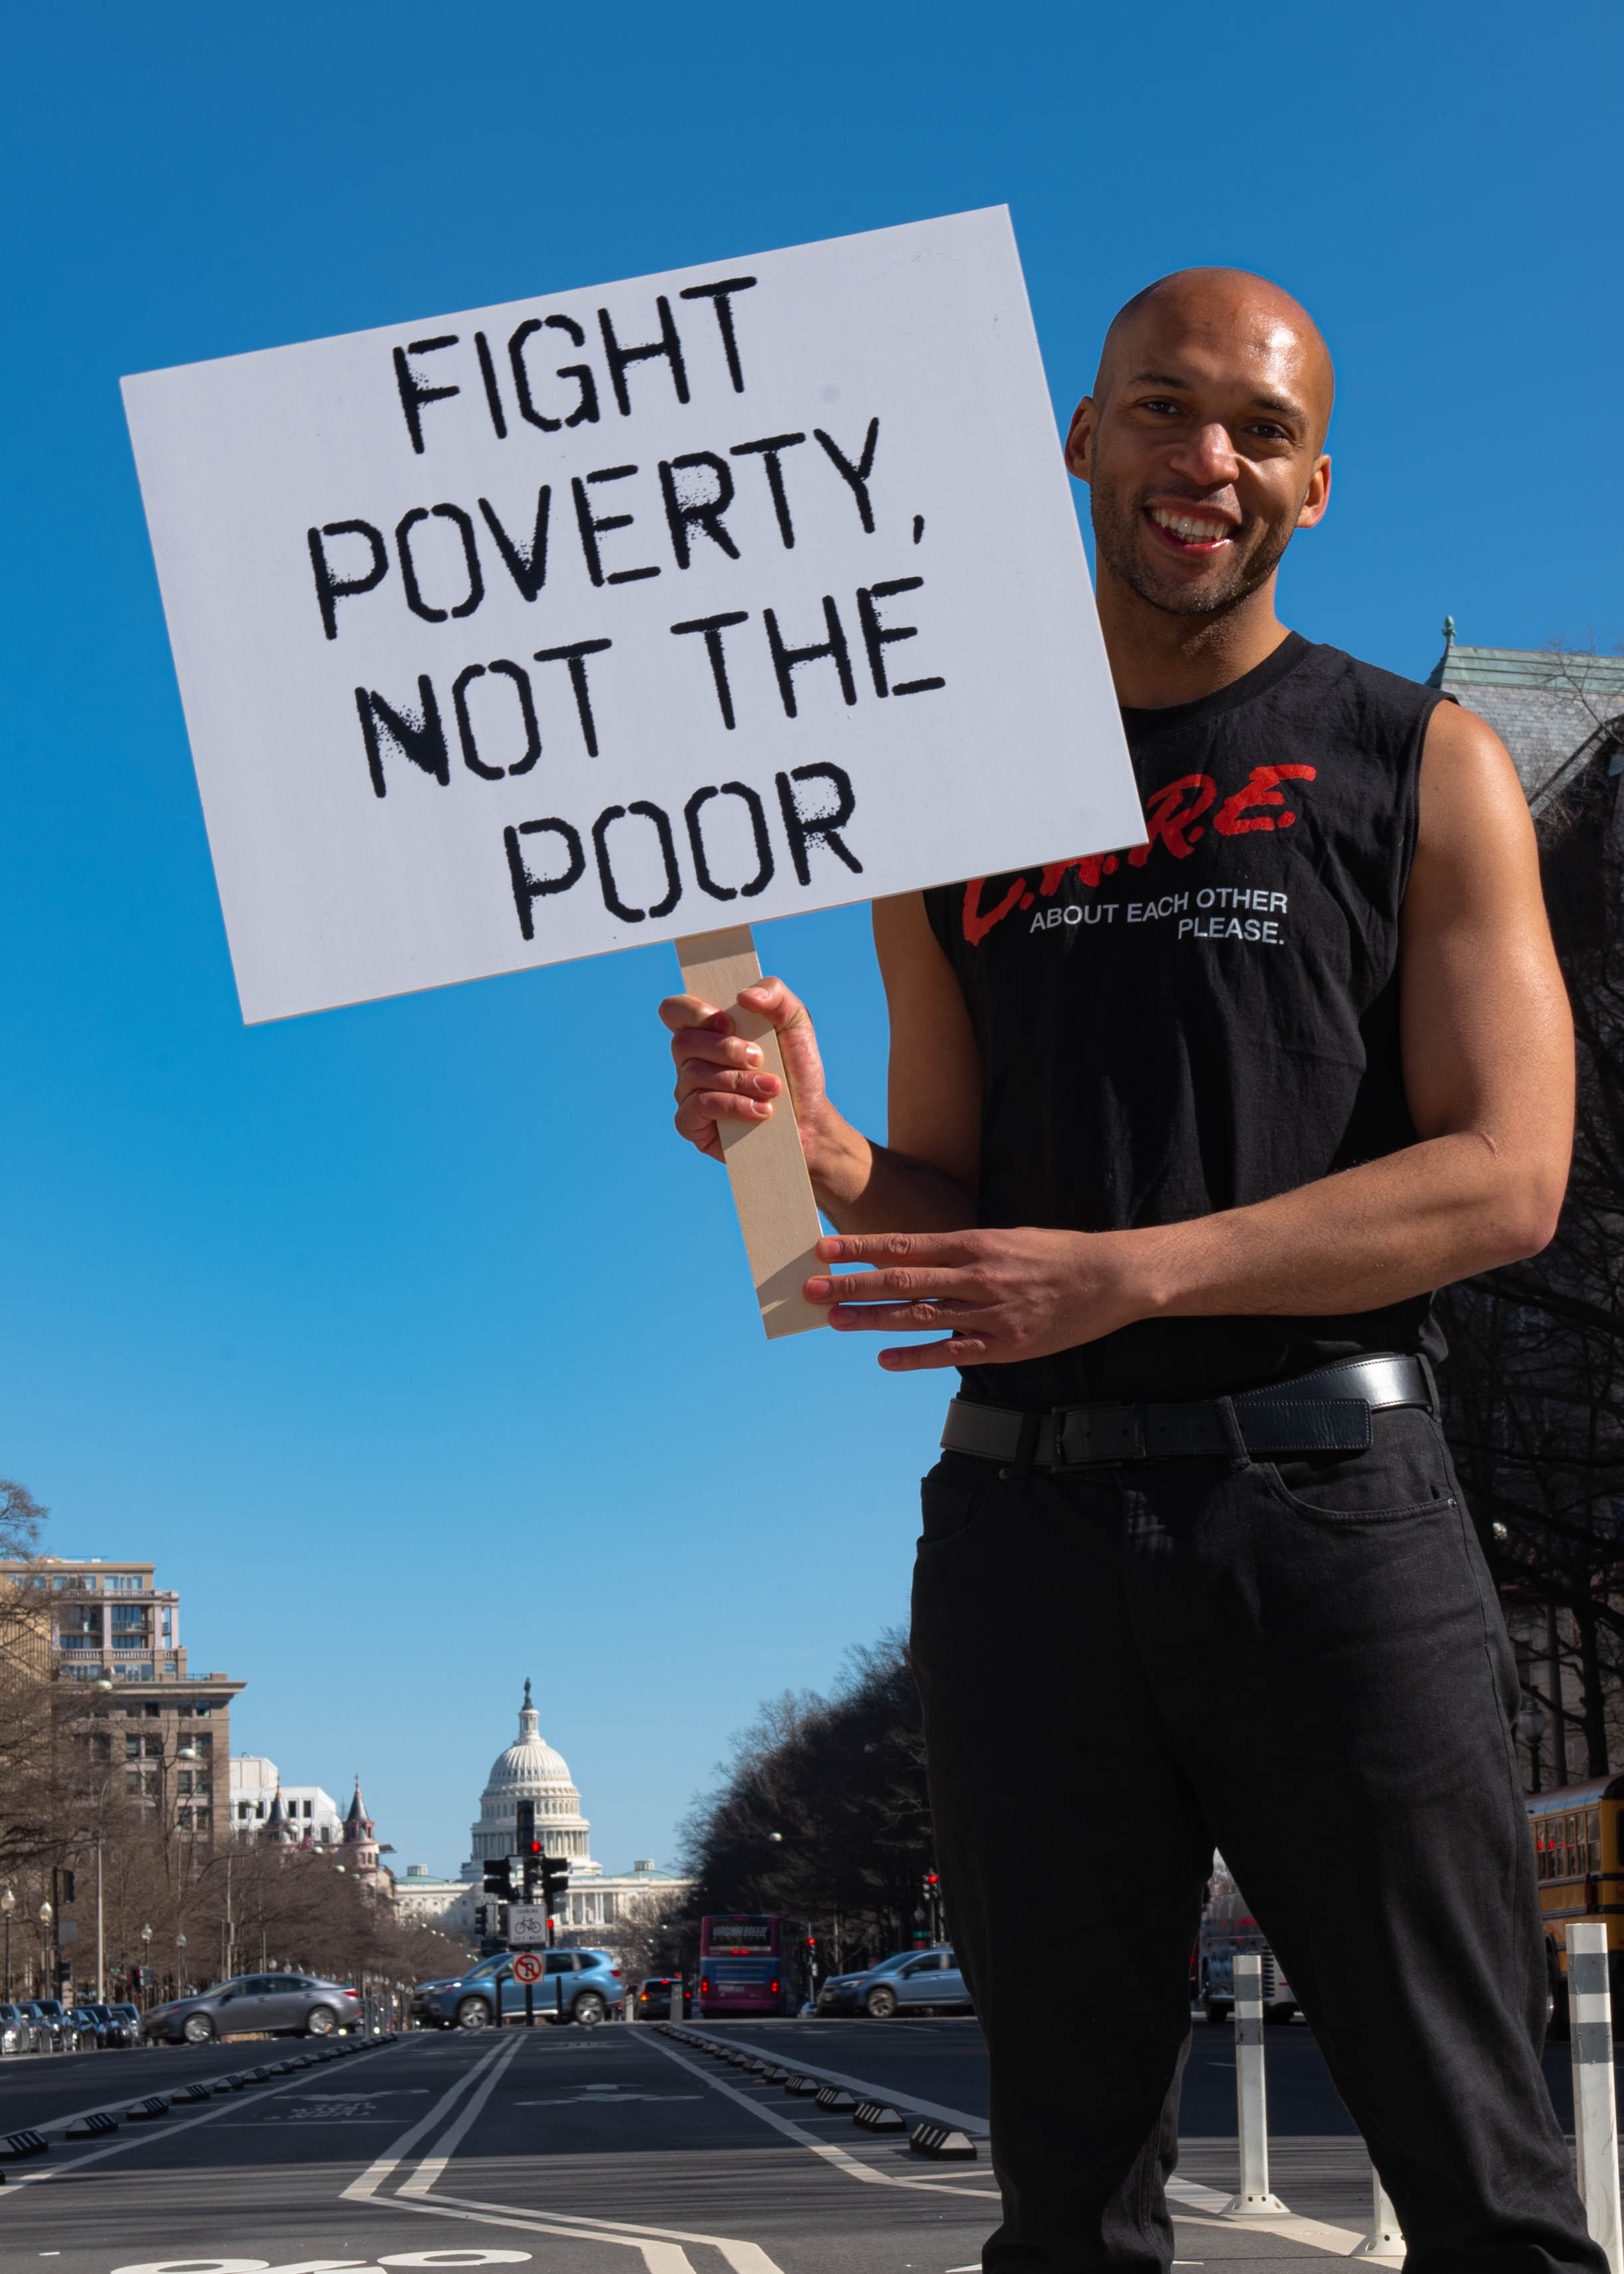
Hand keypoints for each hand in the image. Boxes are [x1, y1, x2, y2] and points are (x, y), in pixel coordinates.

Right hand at [659, 975, 836, 1170]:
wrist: (808, 1120)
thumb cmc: (796, 1070)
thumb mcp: (796, 1022)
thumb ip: (774, 994)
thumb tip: (743, 995)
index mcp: (707, 1031)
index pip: (675, 1010)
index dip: (693, 1012)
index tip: (728, 1022)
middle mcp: (691, 1060)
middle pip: (682, 1042)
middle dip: (725, 1049)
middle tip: (760, 1059)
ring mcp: (688, 1092)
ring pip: (693, 1074)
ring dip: (739, 1080)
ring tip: (772, 1089)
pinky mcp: (691, 1124)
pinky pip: (698, 1107)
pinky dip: (733, 1106)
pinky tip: (760, 1111)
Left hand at [803, 1226, 1147, 1370]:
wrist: (1109, 1277)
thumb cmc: (1055, 1254)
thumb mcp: (1005, 1237)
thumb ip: (962, 1248)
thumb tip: (917, 1253)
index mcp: (974, 1243)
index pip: (904, 1245)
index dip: (861, 1248)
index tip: (824, 1249)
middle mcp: (975, 1276)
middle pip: (901, 1281)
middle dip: (853, 1284)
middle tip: (811, 1287)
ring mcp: (988, 1313)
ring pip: (919, 1316)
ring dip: (872, 1319)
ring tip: (834, 1319)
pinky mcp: (1004, 1345)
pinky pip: (951, 1352)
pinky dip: (915, 1356)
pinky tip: (884, 1357)